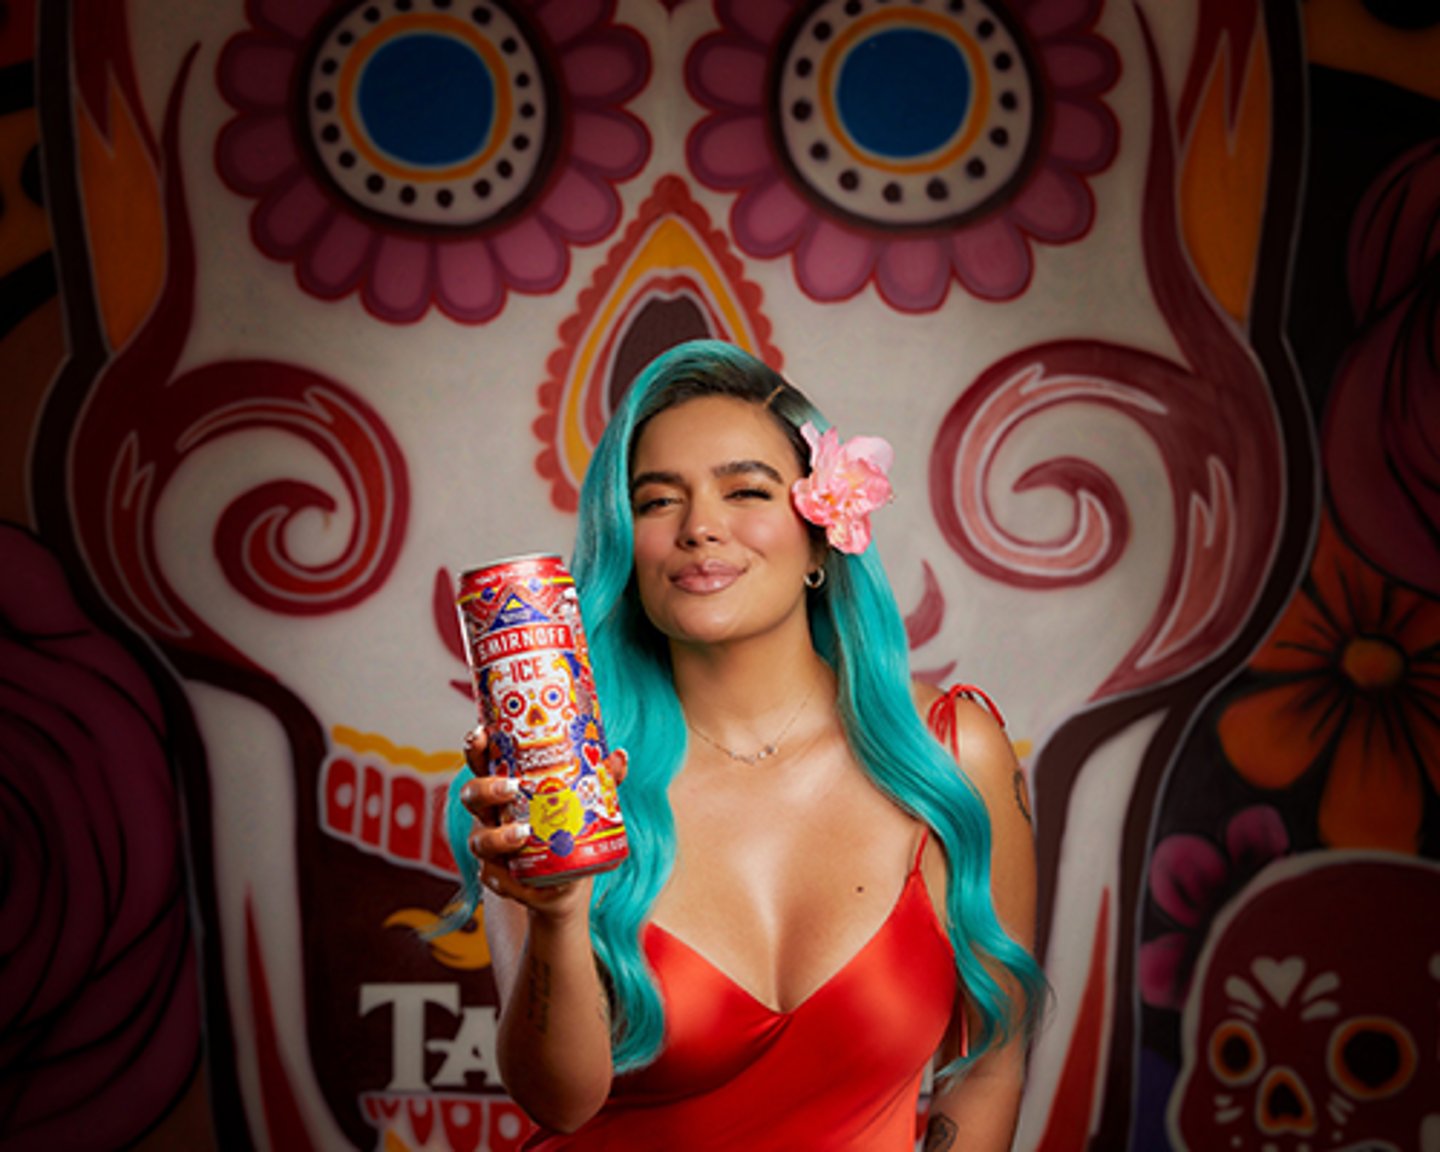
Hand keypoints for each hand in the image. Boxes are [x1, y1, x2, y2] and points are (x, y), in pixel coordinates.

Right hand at [458, 725, 627, 916]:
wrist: (564, 883)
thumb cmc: (567, 828)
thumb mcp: (585, 801)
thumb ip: (601, 778)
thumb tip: (620, 756)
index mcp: (506, 787)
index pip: (483, 762)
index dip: (476, 747)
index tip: (482, 735)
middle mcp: (491, 814)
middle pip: (472, 796)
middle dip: (486, 789)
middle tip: (512, 787)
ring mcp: (491, 847)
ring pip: (479, 840)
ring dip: (497, 836)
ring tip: (524, 833)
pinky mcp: (499, 877)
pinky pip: (492, 878)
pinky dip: (506, 879)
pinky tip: (519, 880)